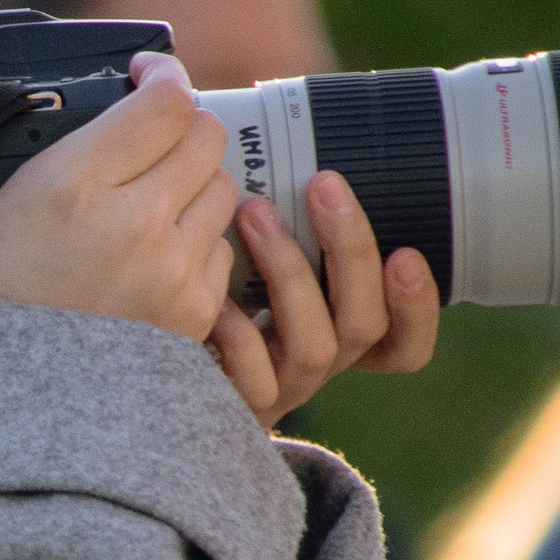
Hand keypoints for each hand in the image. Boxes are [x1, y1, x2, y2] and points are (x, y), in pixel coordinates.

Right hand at [0, 50, 239, 342]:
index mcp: (72, 187)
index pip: (166, 101)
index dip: (163, 75)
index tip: (144, 76)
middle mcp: (134, 224)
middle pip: (205, 137)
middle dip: (178, 125)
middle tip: (145, 135)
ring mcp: (172, 273)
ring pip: (221, 190)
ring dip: (191, 182)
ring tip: (147, 198)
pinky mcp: (192, 316)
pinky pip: (220, 252)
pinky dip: (195, 243)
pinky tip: (149, 255)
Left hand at [210, 171, 439, 428]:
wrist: (141, 372)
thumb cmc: (209, 295)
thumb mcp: (261, 263)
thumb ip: (292, 228)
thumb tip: (301, 155)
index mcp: (336, 335)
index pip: (403, 343)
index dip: (418, 307)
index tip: (407, 253)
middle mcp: (318, 364)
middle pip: (365, 324)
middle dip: (352, 251)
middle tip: (324, 184)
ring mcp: (279, 389)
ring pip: (315, 345)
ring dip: (292, 272)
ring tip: (254, 213)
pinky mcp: (234, 403)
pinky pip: (255, 378)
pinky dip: (241, 335)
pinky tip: (217, 298)